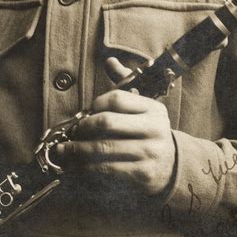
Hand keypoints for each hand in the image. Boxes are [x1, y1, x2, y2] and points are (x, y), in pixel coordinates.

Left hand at [56, 57, 175, 196]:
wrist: (171, 166)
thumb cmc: (147, 132)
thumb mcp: (142, 107)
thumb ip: (125, 84)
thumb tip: (110, 61)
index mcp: (153, 109)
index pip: (117, 99)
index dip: (95, 104)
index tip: (86, 113)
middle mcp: (154, 129)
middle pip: (107, 123)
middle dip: (83, 128)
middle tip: (71, 133)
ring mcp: (150, 153)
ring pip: (103, 148)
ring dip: (78, 150)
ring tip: (64, 152)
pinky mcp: (143, 174)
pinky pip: (107, 170)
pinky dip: (87, 169)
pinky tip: (77, 167)